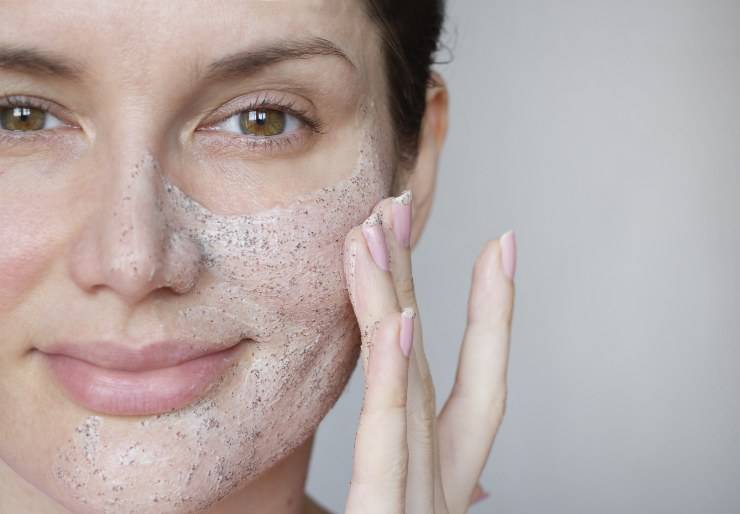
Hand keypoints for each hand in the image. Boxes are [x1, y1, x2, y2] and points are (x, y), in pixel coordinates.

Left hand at [342, 190, 515, 512]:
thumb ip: (395, 476)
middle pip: (428, 368)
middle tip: (397, 203)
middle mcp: (440, 487)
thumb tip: (421, 435)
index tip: (497, 248)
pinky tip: (399, 319)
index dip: (490, 316)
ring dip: (398, 300)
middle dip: (415, 281)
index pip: (475, 391)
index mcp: (440, 484)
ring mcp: (422, 505)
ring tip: (381, 226)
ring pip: (407, 389)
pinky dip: (393, 381)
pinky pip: (385, 447)